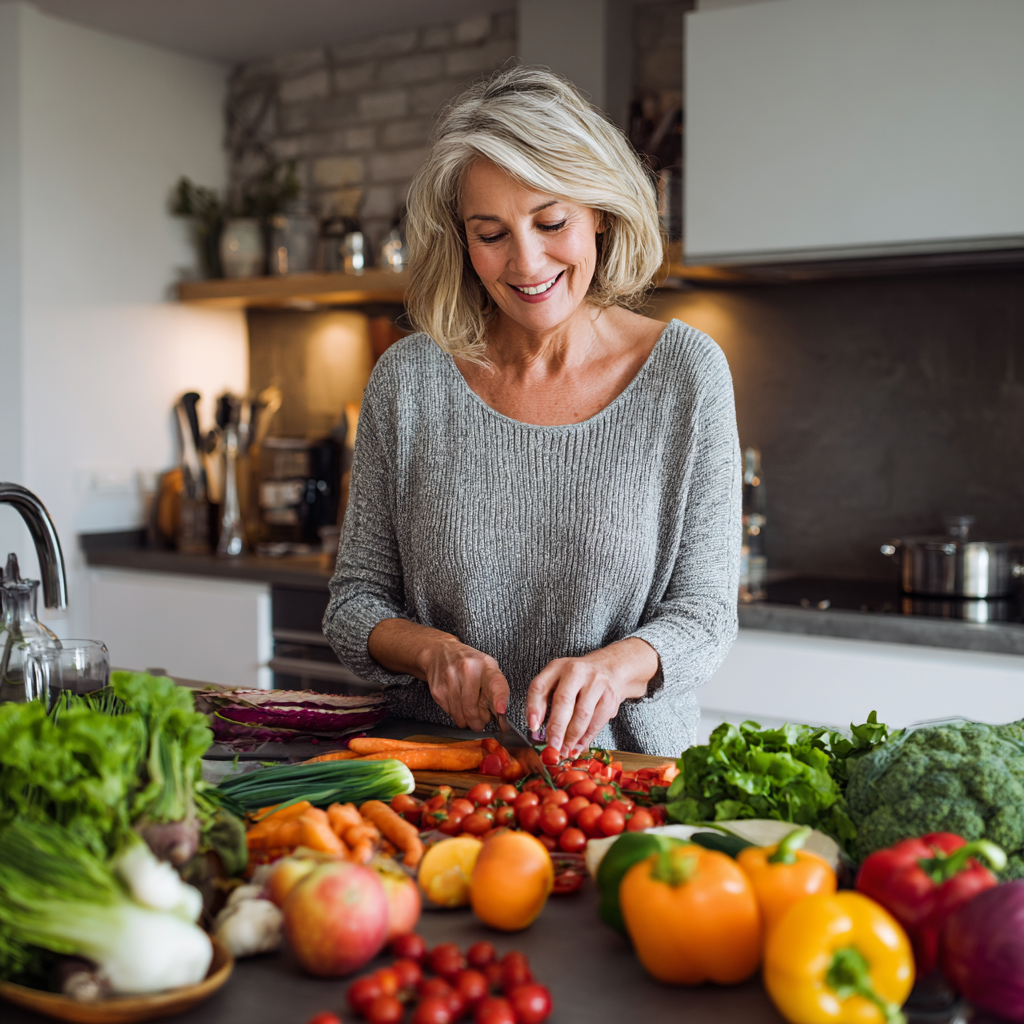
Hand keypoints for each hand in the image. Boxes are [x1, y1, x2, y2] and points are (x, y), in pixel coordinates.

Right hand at [368, 619, 509, 731]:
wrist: (436, 650)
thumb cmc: (468, 664)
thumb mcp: (487, 670)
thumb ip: (495, 693)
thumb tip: (503, 719)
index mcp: (486, 665)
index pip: (496, 684)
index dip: (498, 700)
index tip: (500, 713)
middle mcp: (469, 670)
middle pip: (477, 709)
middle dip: (481, 720)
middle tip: (482, 718)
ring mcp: (451, 680)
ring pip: (463, 715)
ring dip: (467, 719)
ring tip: (468, 711)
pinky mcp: (437, 689)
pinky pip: (450, 712)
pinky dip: (454, 714)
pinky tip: (455, 703)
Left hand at [526, 638, 658, 755]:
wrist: (610, 668)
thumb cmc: (578, 679)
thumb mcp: (558, 679)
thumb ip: (544, 699)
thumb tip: (537, 728)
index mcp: (557, 667)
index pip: (540, 686)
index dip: (534, 708)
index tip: (533, 727)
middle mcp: (576, 671)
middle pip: (563, 700)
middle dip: (557, 727)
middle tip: (552, 746)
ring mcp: (595, 683)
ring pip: (582, 713)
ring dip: (572, 736)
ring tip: (565, 749)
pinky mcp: (610, 696)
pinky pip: (597, 720)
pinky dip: (587, 737)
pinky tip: (579, 745)